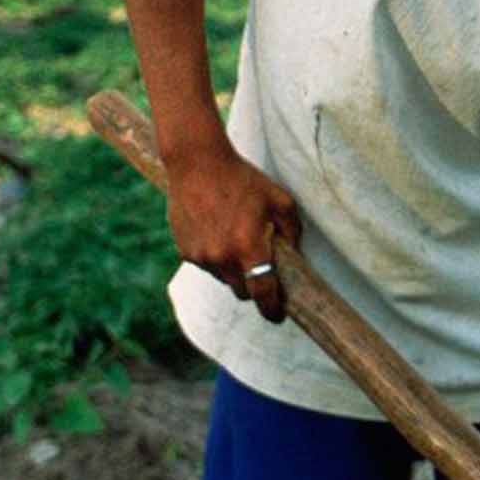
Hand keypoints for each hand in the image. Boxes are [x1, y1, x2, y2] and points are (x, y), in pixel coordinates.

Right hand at [166, 143, 301, 321]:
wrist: (197, 163)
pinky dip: (214, 257)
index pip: (263, 292)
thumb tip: (293, 254)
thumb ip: (292, 231)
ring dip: (232, 269)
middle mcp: (223, 258)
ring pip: (223, 278)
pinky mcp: (185, 251)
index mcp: (248, 247)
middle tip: (259, 268)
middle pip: (242, 292)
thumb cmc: (242, 179)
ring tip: (235, 238)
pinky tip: (216, 231)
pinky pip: (205, 265)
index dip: (272, 309)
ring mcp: (201, 256)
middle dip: (253, 286)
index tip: (277, 316)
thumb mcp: (279, 200)